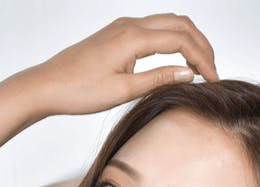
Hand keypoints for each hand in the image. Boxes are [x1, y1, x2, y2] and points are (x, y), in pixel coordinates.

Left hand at [26, 13, 218, 116]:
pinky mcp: (117, 33)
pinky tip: (177, 60)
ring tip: (200, 67)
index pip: (182, 41)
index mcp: (133, 37)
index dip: (203, 59)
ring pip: (169, 23)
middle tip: (213, 72)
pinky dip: (173, 40)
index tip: (214, 79)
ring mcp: (123, 26)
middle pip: (181, 24)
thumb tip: (189, 72)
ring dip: (189, 41)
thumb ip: (158, 79)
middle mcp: (130, 25)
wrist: (46, 85)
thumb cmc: (78, 91)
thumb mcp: (123, 91)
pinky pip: (154, 29)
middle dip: (202, 46)